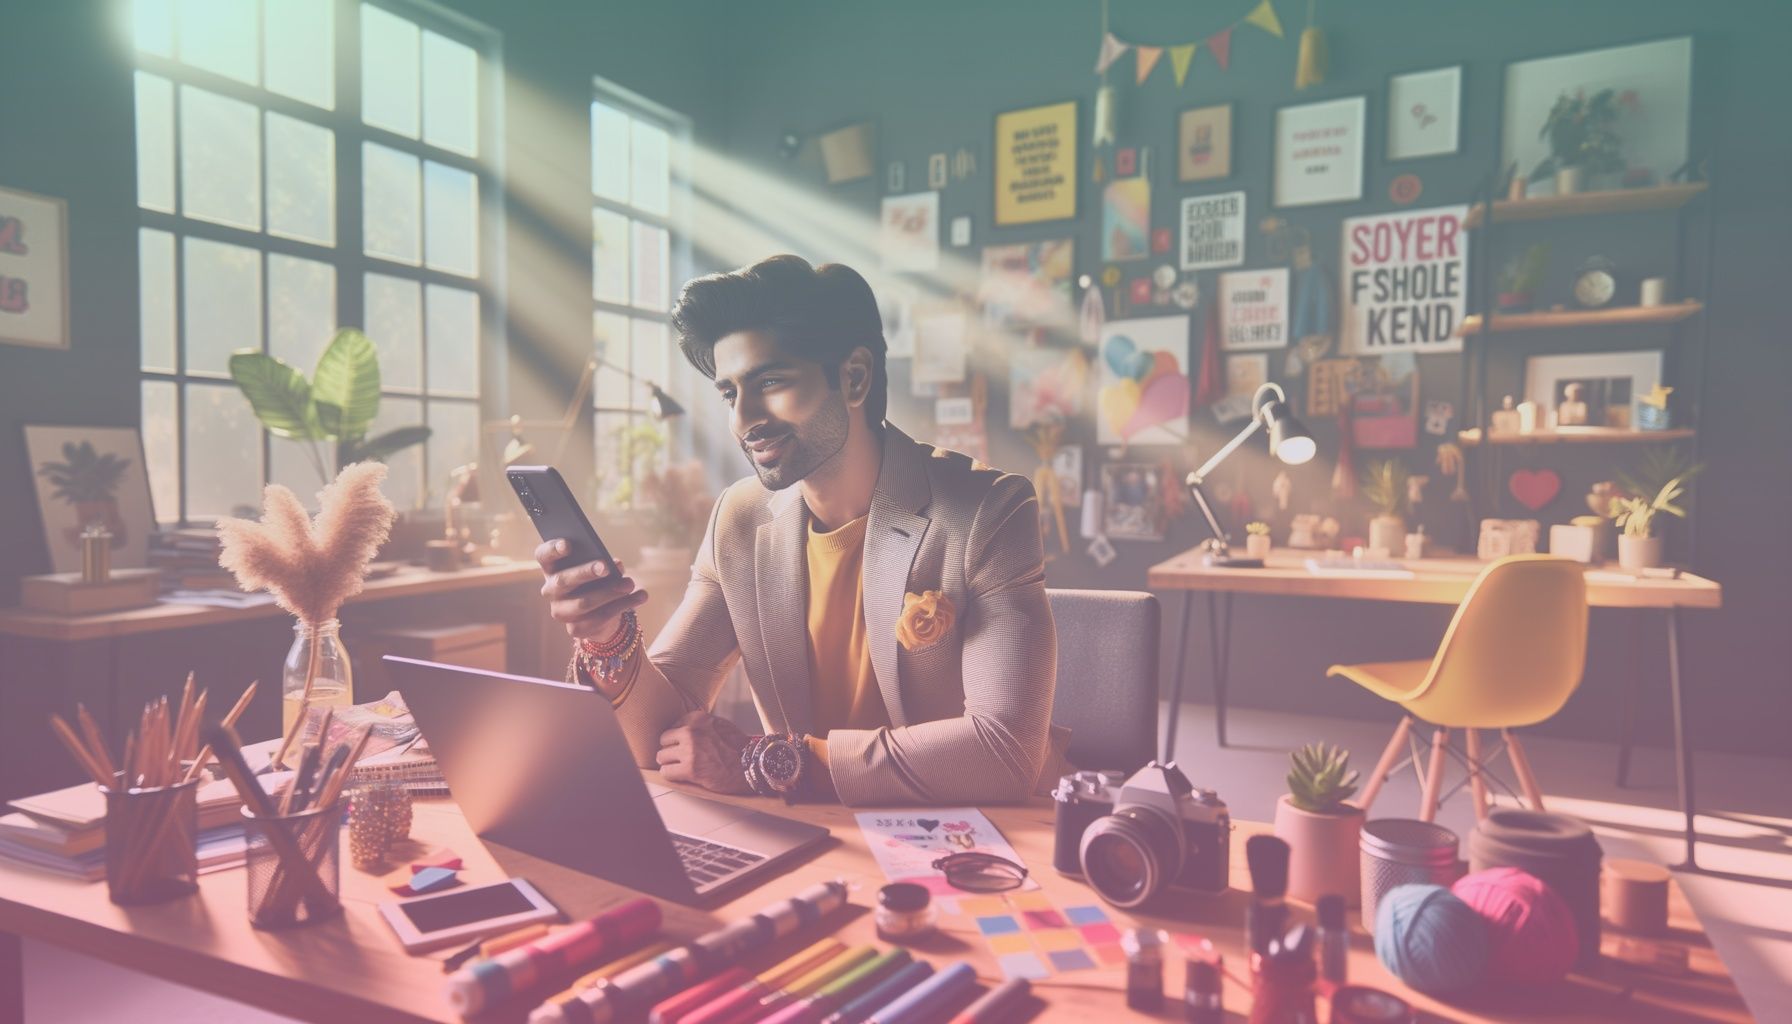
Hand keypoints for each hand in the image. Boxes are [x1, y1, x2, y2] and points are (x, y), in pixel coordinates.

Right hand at [535, 539, 649, 643]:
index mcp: (552, 569)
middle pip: (563, 580)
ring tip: (630, 583)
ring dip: (609, 592)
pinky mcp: (575, 629)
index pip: (544, 556)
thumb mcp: (600, 568)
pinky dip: (623, 605)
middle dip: (585, 572)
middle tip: (606, 566)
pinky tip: (641, 596)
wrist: (599, 615)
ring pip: (584, 602)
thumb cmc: (598, 581)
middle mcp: (550, 591)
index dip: (553, 549)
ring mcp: (560, 612)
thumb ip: (605, 563)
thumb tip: (616, 565)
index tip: (568, 544)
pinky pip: (600, 617)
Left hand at [656, 711, 752, 794]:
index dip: (678, 739)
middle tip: (682, 758)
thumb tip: (682, 727)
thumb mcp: (721, 725)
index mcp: (698, 718)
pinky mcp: (690, 769)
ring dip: (670, 764)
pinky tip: (683, 776)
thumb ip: (701, 724)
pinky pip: (666, 772)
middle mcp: (691, 731)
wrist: (750, 767)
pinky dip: (672, 776)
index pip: (673, 726)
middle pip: (664, 740)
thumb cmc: (738, 748)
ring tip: (683, 768)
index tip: (685, 746)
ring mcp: (689, 750)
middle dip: (671, 750)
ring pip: (661, 757)